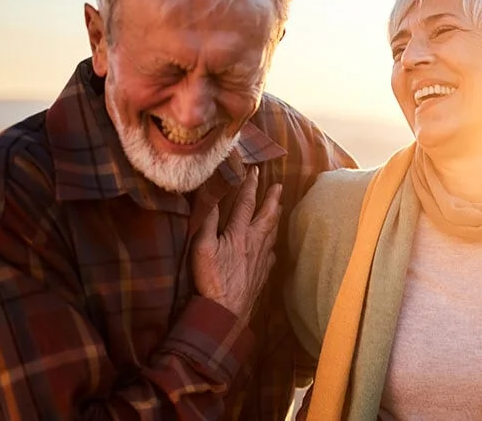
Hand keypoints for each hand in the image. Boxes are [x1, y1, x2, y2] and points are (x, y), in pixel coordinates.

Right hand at [191, 167, 283, 323]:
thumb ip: (208, 223)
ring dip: (275, 217)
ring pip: (272, 232)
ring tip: (278, 208)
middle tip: (278, 185)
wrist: (227, 311)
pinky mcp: (262, 273)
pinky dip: (272, 243)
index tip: (255, 171)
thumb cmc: (212, 280)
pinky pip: (271, 253)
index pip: (246, 204)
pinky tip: (272, 246)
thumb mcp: (202, 248)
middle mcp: (255, 243)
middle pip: (267, 215)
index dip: (250, 186)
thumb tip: (210, 199)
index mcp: (240, 233)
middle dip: (272, 198)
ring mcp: (261, 259)